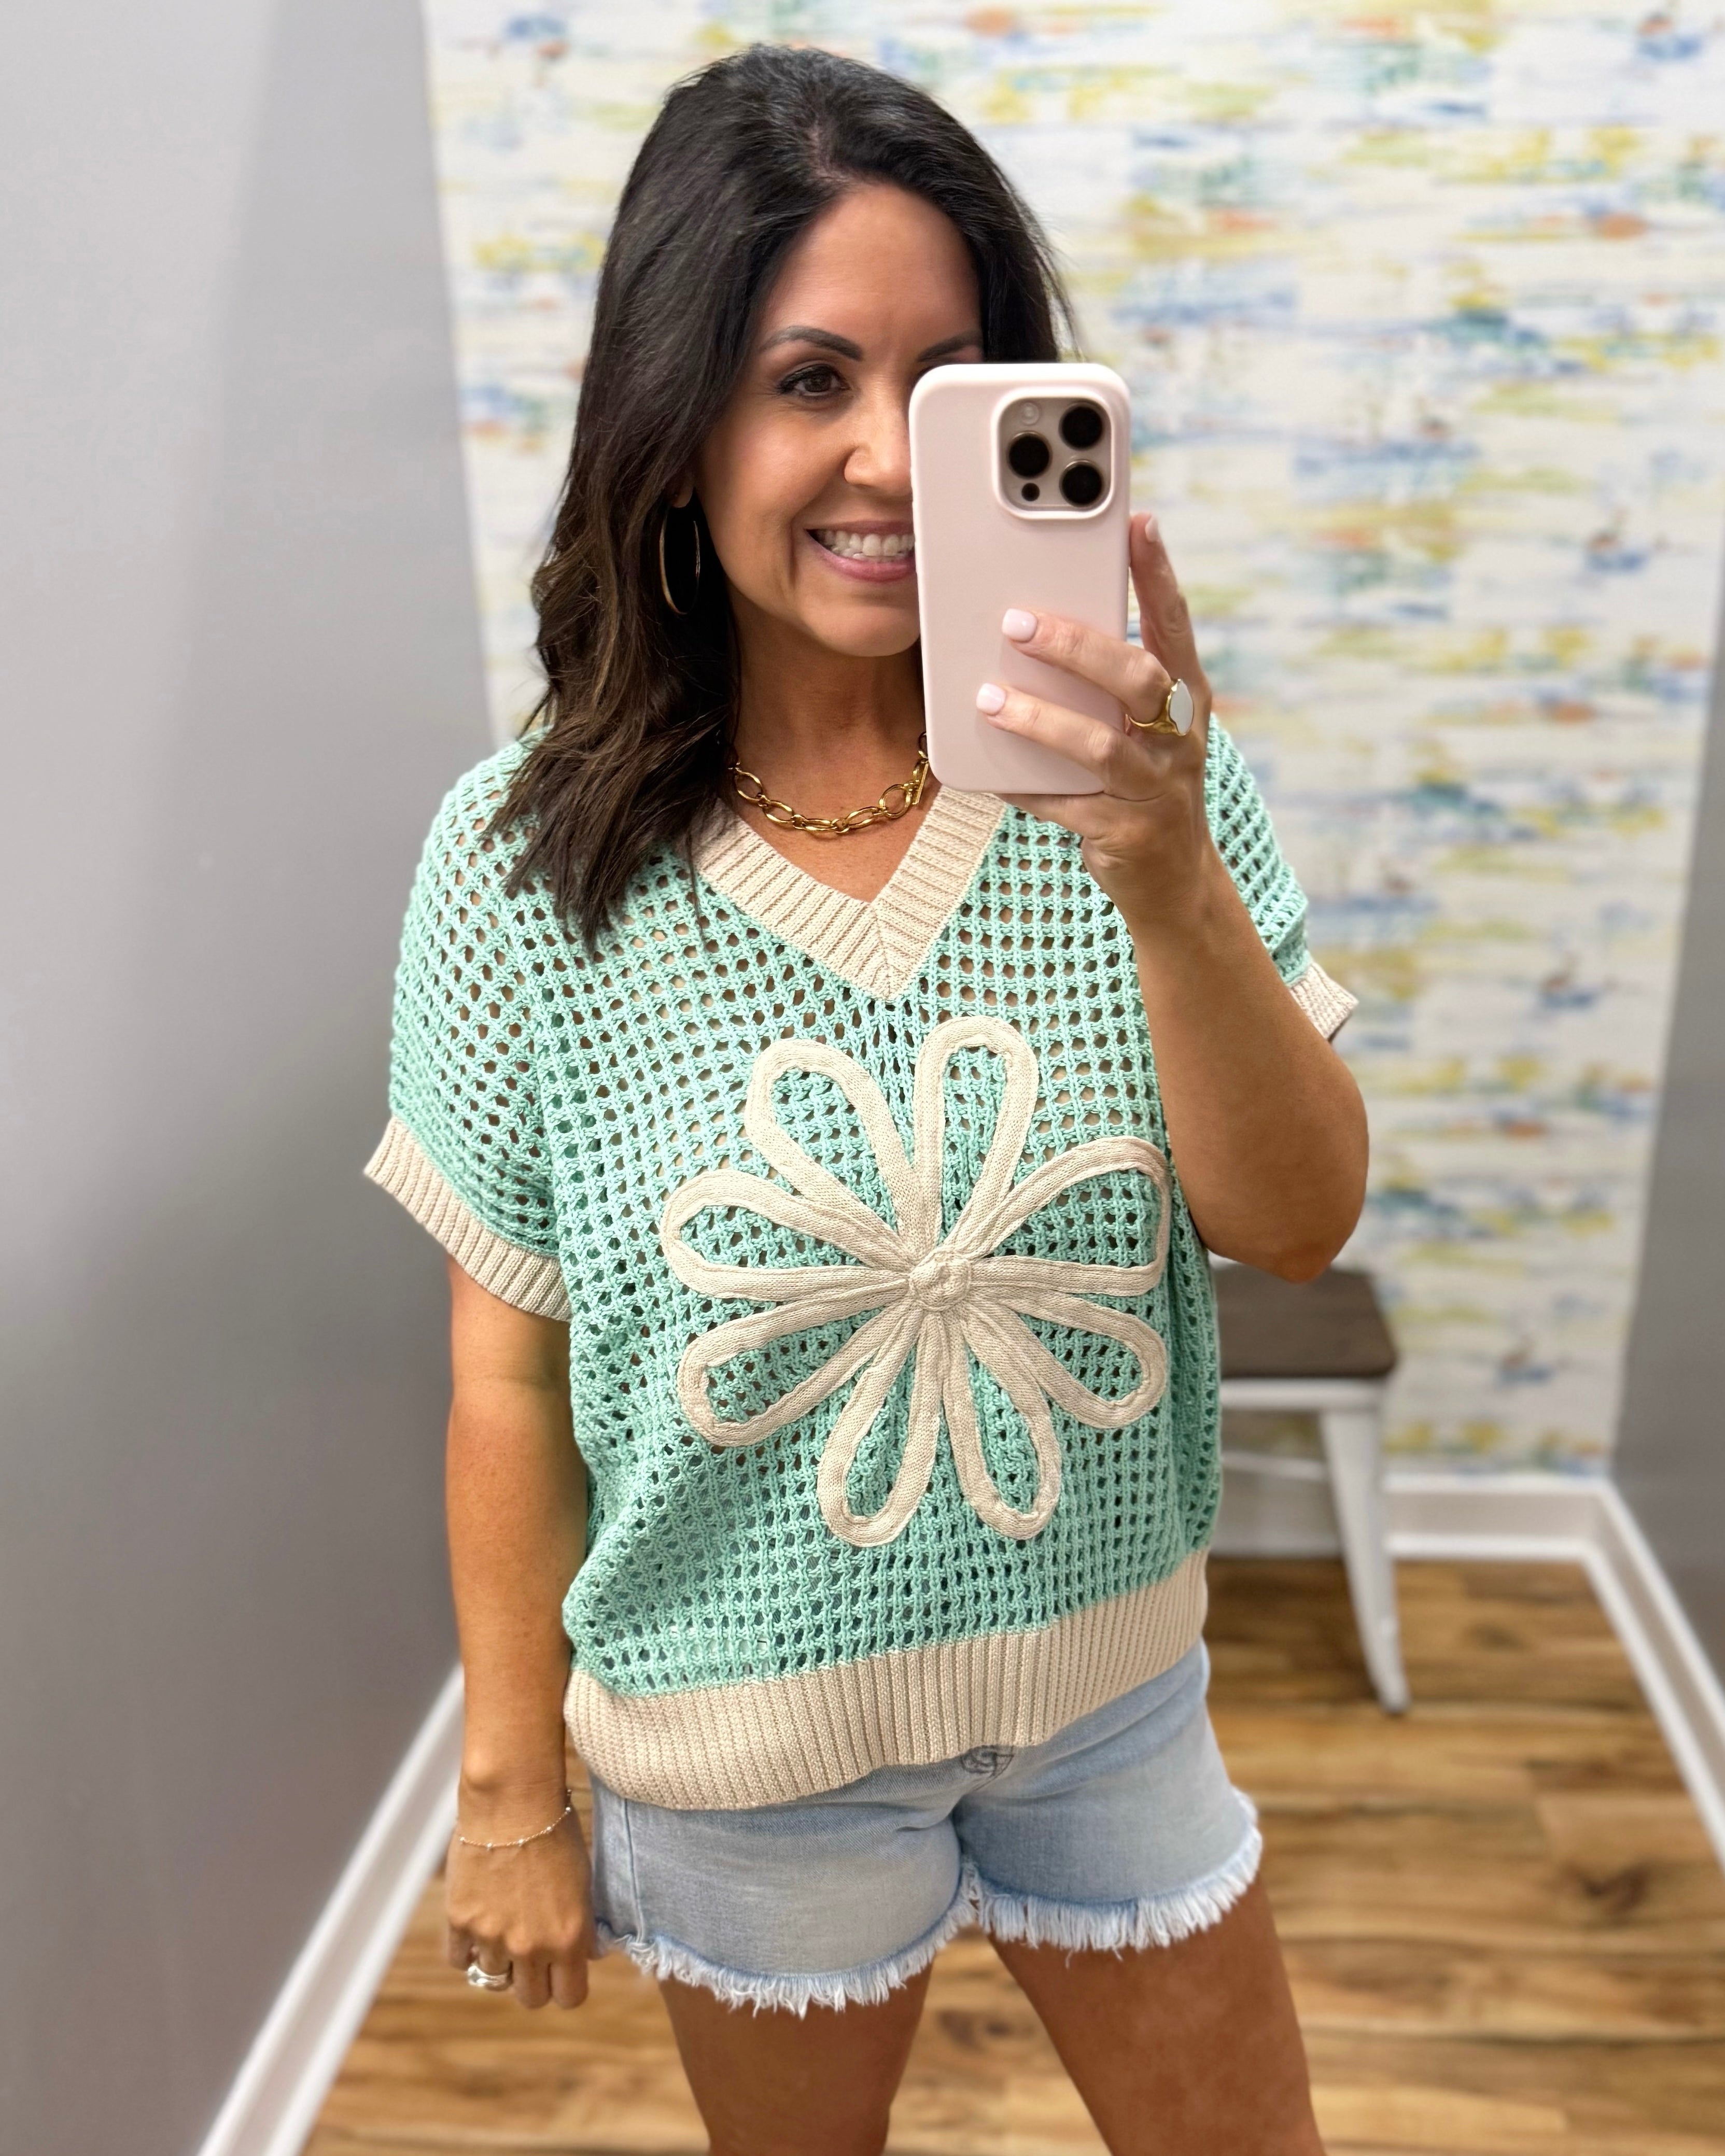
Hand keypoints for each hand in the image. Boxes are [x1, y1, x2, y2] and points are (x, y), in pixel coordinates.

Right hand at [444, 1776, 595, 2009]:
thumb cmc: (556, 1833)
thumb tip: (585, 1954)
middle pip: (531, 1998)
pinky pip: (461, 1960)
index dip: (566, 1986)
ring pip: (494, 1979)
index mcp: (568, 1938)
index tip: (562, 1971)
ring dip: (500, 1960)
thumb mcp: (583, 1882)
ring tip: (503, 1927)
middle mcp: (530, 1947)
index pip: (570, 1998)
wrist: (512, 1802)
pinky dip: (468, 1949)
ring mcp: (492, 1938)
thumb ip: (581, 1926)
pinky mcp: (461, 1922)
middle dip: (533, 1980)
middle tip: (531, 1954)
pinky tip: (478, 1925)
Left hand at [978, 513, 1220, 937]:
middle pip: (1137, 678)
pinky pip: (1065, 805)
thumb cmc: (1144, 784)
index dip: (1158, 574)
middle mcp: (1179, 739)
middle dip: (1077, 646)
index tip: (1138, 523)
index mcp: (1186, 699)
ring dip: (1040, 719)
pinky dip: (1026, 788)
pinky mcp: (1126, 833)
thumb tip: (1035, 626)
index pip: (1175, 625)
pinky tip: (992, 774)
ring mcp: (1156, 788)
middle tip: (1018, 622)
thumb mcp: (1143, 728)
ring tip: (988, 698)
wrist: (1174, 881)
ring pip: (1099, 745)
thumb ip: (1107, 686)